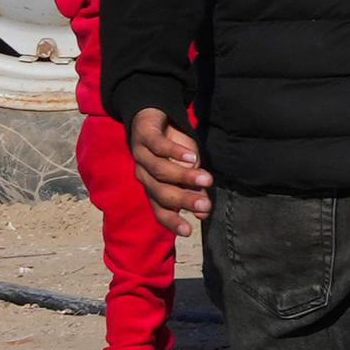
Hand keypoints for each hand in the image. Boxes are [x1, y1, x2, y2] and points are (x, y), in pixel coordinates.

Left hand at [126, 106, 208, 227]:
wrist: (154, 118)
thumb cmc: (173, 150)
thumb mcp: (187, 171)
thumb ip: (193, 191)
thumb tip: (204, 214)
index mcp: (153, 187)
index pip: (159, 209)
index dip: (171, 221)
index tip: (189, 232)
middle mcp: (144, 175)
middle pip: (160, 192)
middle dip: (183, 200)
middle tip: (205, 205)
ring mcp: (142, 156)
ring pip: (159, 170)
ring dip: (183, 177)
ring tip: (207, 180)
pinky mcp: (145, 136)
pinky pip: (158, 146)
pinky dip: (175, 152)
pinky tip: (192, 156)